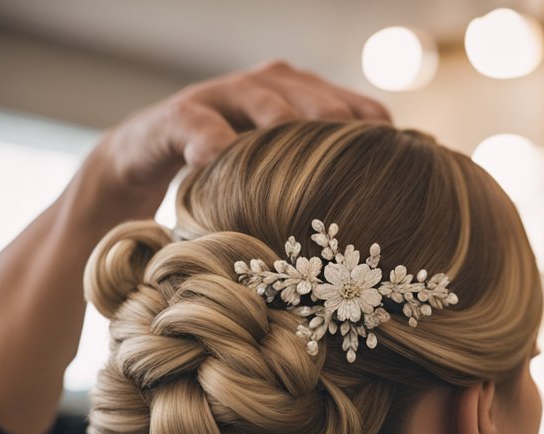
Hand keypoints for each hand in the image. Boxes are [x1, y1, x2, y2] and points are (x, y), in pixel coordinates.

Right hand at [82, 59, 391, 217]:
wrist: (141, 162)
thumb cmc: (225, 177)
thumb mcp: (276, 179)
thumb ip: (319, 190)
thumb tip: (383, 237)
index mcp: (305, 98)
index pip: (360, 111)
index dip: (381, 143)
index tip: (403, 180)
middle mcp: (272, 86)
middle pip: (323, 105)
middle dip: (344, 139)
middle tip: (364, 178)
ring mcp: (225, 94)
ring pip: (269, 105)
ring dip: (287, 134)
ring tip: (302, 166)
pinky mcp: (180, 113)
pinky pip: (201, 125)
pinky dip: (211, 143)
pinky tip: (218, 163)